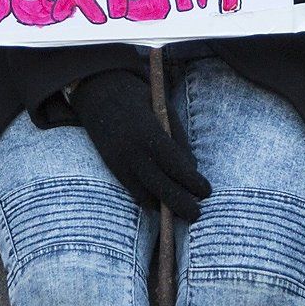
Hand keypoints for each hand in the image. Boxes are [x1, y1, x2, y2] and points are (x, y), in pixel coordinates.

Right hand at [68, 67, 210, 220]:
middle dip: (181, 205)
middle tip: (197, 215)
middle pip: (161, 188)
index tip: (207, 191)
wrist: (98, 90)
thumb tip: (192, 168)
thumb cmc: (139, 97)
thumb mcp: (164, 109)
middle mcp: (132, 152)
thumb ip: (178, 138)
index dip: (193, 183)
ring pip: (145, 195)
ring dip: (164, 206)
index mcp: (149, 134)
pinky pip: (132, 191)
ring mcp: (119, 162)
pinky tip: (162, 202)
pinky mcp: (112, 167)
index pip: (175, 166)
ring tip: (182, 210)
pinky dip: (148, 199)